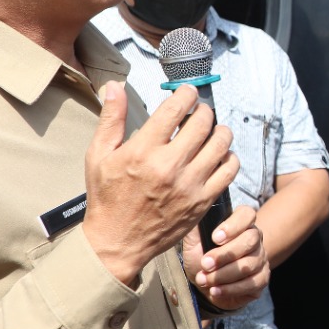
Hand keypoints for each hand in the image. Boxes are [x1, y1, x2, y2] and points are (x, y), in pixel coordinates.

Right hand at [83, 83, 237, 285]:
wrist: (118, 241)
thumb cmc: (107, 197)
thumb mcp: (99, 155)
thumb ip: (111, 118)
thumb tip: (116, 86)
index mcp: (143, 151)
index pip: (175, 109)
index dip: (185, 94)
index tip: (186, 93)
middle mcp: (169, 166)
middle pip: (202, 123)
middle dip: (202, 110)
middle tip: (198, 112)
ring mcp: (189, 185)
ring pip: (221, 143)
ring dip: (219, 130)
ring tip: (211, 130)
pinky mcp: (202, 201)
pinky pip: (229, 170)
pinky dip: (228, 157)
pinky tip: (218, 155)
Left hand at [186, 205, 270, 310]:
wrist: (205, 282)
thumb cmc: (201, 256)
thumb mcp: (193, 239)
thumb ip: (195, 225)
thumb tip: (194, 211)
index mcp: (241, 223)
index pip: (247, 214)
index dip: (233, 225)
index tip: (215, 238)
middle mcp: (255, 238)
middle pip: (250, 240)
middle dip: (224, 254)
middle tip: (205, 264)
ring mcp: (261, 258)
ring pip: (249, 265)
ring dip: (223, 275)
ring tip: (204, 280)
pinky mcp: (262, 279)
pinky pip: (252, 283)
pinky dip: (231, 289)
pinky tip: (215, 290)